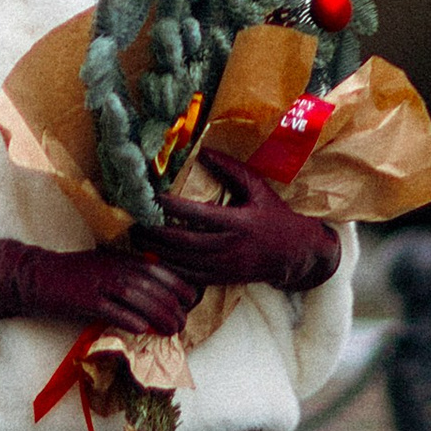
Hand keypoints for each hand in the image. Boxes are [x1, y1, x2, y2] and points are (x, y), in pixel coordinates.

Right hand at [0, 235, 200, 336]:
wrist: (35, 276)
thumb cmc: (72, 274)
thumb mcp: (104, 266)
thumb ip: (128, 275)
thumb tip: (157, 293)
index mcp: (120, 258)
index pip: (159, 268)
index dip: (179, 284)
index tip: (191, 301)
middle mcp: (114, 267)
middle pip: (154, 284)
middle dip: (174, 304)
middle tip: (184, 322)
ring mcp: (100, 283)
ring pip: (139, 298)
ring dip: (160, 315)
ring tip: (173, 330)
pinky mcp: (86, 300)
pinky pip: (114, 310)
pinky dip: (131, 320)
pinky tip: (144, 330)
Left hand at [134, 152, 340, 294]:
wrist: (295, 254)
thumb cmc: (275, 216)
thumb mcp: (257, 188)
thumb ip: (231, 169)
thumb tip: (203, 151)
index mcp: (239, 223)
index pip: (199, 215)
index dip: (173, 208)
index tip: (153, 198)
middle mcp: (231, 247)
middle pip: (185, 243)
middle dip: (156, 234)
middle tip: (135, 223)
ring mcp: (226, 267)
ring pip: (184, 263)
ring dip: (158, 252)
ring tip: (138, 239)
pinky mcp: (223, 280)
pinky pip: (191, 277)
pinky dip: (170, 268)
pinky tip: (155, 257)